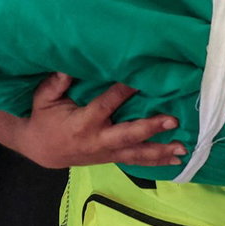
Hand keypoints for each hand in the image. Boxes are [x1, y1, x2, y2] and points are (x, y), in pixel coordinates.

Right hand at [0, 72, 186, 169]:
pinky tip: (176, 160)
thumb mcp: (44, 98)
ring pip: (137, 154)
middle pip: (128, 135)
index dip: (123, 91)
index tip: (141, 79)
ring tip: (183, 148)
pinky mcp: (112, 158)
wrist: (41, 150)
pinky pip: (136, 161)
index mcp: (83, 122)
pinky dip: (157, 161)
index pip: (107, 104)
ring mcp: (107, 152)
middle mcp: (98, 140)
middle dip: (151, 128)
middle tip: (172, 120)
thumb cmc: (44, 118)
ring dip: (161, 151)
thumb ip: (57, 82)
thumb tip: (69, 64)